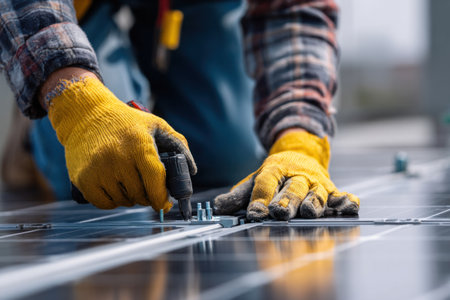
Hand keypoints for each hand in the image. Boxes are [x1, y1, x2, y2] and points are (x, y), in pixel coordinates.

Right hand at [45, 74, 195, 210]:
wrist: (86, 115)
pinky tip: (115, 188)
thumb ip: (178, 144)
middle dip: (147, 196)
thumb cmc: (126, 122)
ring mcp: (98, 170)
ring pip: (123, 201)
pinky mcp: (83, 179)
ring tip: (129, 183)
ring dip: (130, 198)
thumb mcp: (156, 125)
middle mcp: (118, 159)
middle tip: (147, 188)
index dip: (162, 197)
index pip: (155, 182)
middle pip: (140, 195)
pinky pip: (104, 203)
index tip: (165, 202)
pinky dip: (112, 201)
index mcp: (139, 146)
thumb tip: (191, 170)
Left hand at [214, 130, 358, 219]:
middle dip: (286, 201)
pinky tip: (348, 207)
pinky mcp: (332, 190)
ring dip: (314, 202)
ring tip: (310, 211)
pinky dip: (346, 201)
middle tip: (279, 212)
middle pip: (292, 188)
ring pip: (316, 193)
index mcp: (274, 170)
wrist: (301, 154)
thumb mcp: (256, 179)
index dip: (260, 198)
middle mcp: (297, 175)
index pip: (266, 183)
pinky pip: (342, 195)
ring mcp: (316, 182)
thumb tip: (217, 207)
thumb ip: (238, 195)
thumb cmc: (276, 174)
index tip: (254, 213)